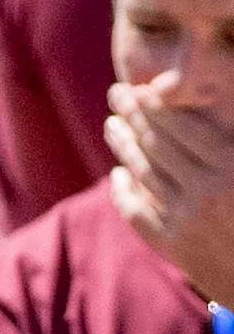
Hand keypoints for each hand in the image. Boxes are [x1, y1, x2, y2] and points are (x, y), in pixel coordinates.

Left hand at [105, 77, 233, 305]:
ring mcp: (187, 220)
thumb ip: (231, 141)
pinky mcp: (175, 247)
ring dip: (122, 145)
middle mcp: (207, 192)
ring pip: (141, 173)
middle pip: (155, 144)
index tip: (139, 86)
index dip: (154, 104)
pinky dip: (123, 191)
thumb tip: (209, 96)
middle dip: (131, 114)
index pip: (181, 126)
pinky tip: (118, 175)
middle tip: (116, 93)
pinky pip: (136, 212)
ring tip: (111, 125)